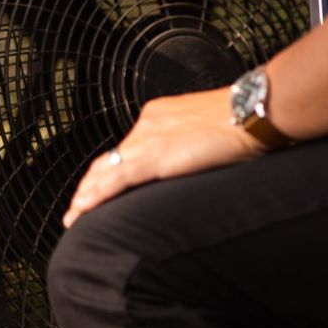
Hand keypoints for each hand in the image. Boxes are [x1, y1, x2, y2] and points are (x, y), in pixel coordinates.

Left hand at [62, 87, 263, 227]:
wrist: (252, 110)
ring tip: (74, 216)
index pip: (126, 147)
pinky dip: (97, 196)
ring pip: (106, 171)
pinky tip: (85, 209)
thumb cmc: (243, 120)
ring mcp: (150, 140)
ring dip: (86, 196)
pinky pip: (117, 179)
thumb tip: (188, 162)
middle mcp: (148, 125)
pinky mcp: (157, 157)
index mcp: (159, 115)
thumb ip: (188, 145)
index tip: (99, 186)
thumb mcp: (206, 130)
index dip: (108, 169)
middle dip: (89, 184)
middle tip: (78, 206)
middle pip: (109, 159)